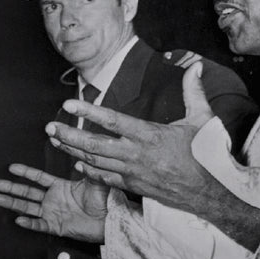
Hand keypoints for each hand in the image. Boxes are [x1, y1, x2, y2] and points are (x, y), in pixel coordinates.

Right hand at [0, 163, 107, 241]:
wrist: (111, 219)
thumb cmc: (105, 201)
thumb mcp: (95, 181)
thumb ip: (87, 168)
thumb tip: (79, 158)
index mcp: (61, 187)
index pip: (39, 178)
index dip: (25, 173)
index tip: (13, 168)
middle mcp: (54, 199)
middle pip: (28, 192)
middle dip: (11, 187)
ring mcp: (53, 213)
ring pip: (28, 207)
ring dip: (13, 202)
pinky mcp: (56, 226)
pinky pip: (39, 224)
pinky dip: (29, 222)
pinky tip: (18, 218)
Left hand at [45, 62, 215, 212]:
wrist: (209, 191)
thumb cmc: (206, 155)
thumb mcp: (202, 120)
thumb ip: (193, 92)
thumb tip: (196, 66)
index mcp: (150, 135)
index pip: (112, 120)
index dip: (88, 110)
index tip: (68, 104)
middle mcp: (136, 154)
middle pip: (95, 144)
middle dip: (69, 135)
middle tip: (50, 128)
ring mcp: (133, 173)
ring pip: (96, 162)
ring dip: (74, 152)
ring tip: (56, 142)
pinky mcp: (135, 187)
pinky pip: (106, 179)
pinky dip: (90, 172)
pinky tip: (79, 165)